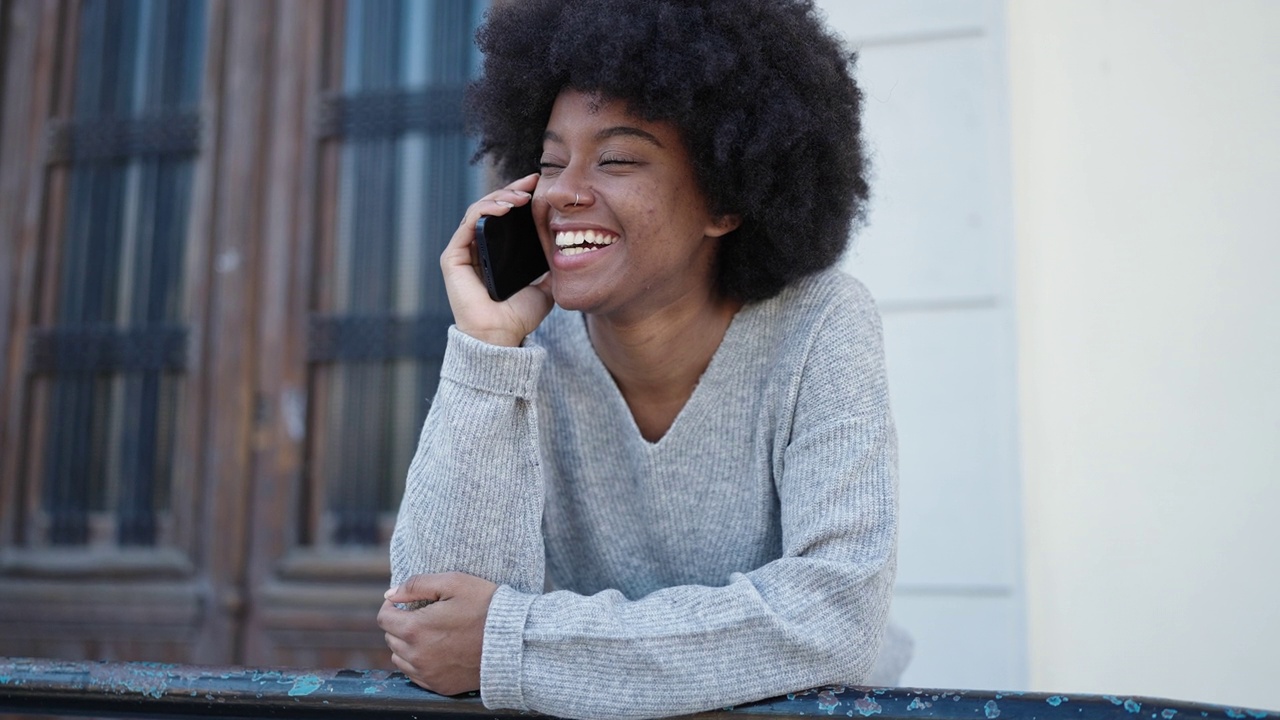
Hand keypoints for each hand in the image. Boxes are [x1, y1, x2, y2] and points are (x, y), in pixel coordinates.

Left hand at [377, 572, 498, 695]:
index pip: (384, 618)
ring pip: (400, 658)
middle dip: (401, 624)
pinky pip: (415, 674)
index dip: (391, 606)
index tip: (403, 603)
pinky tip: (438, 650)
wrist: (513, 640)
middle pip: (391, 638)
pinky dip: (419, 662)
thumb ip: (416, 584)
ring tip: (430, 633)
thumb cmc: (485, 606)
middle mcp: (416, 655)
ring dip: (407, 645)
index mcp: (415, 629)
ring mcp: (427, 673)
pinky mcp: (439, 685)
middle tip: (422, 615)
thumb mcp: (453, 582)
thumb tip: (390, 593)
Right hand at [442, 173, 553, 346]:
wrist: (501, 337)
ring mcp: (462, 252)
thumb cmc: (518, 317)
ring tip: (521, 197)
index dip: (518, 196)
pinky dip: (487, 209)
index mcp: (493, 253)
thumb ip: (550, 269)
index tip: (538, 185)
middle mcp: (476, 249)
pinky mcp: (452, 257)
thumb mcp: (544, 286)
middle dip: (511, 190)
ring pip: (479, 210)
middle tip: (532, 183)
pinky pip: (469, 223)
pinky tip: (506, 207)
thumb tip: (566, 250)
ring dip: (501, 197)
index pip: (503, 216)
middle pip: (491, 207)